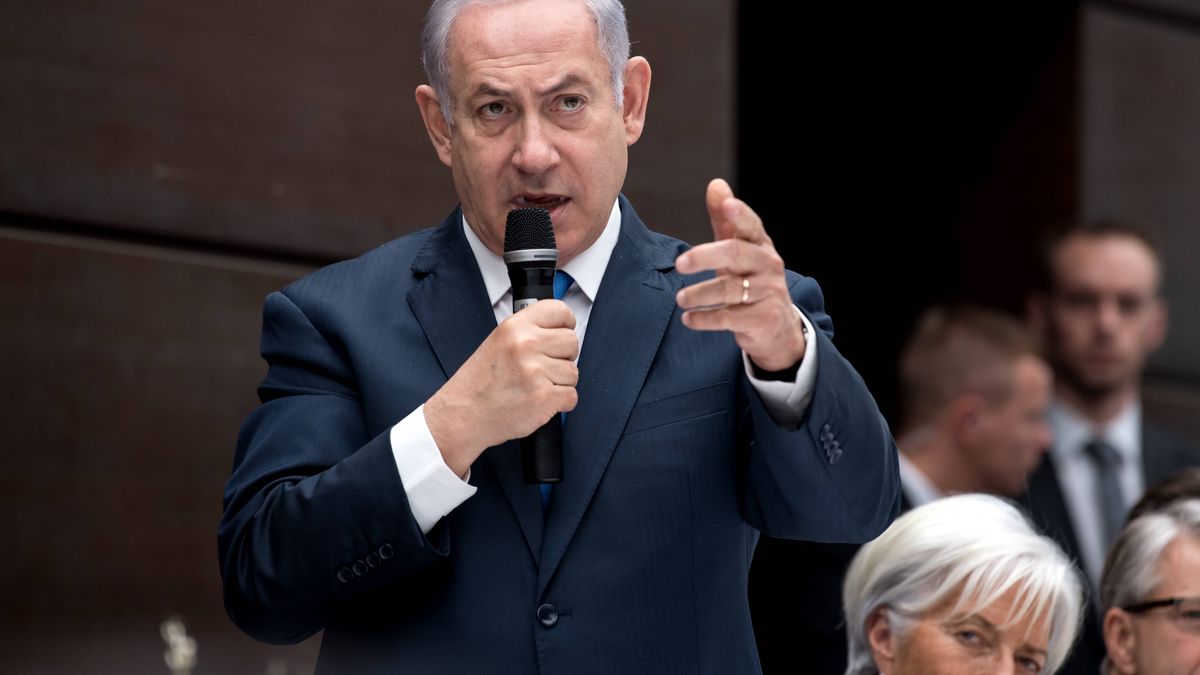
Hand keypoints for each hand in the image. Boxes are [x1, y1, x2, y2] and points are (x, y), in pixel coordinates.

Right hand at [424, 300, 578, 475]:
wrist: (463, 414)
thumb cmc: (479, 383)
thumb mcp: (498, 342)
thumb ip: (528, 332)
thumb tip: (561, 330)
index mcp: (515, 327)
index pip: (560, 310)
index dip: (566, 324)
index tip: (563, 333)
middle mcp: (526, 344)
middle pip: (572, 342)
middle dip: (564, 357)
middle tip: (544, 368)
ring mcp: (535, 371)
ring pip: (573, 372)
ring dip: (560, 383)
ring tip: (535, 386)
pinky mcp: (544, 397)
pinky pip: (571, 396)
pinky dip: (560, 403)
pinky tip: (539, 401)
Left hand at [674, 178, 806, 372]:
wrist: (777, 325)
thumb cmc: (751, 278)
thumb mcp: (738, 249)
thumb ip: (724, 219)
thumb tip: (715, 185)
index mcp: (760, 245)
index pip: (751, 225)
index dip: (739, 214)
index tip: (726, 205)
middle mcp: (768, 265)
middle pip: (736, 254)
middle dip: (705, 257)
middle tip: (679, 263)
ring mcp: (768, 293)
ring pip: (730, 290)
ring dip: (700, 294)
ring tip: (679, 299)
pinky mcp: (762, 319)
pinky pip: (728, 317)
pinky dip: (704, 319)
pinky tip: (689, 319)